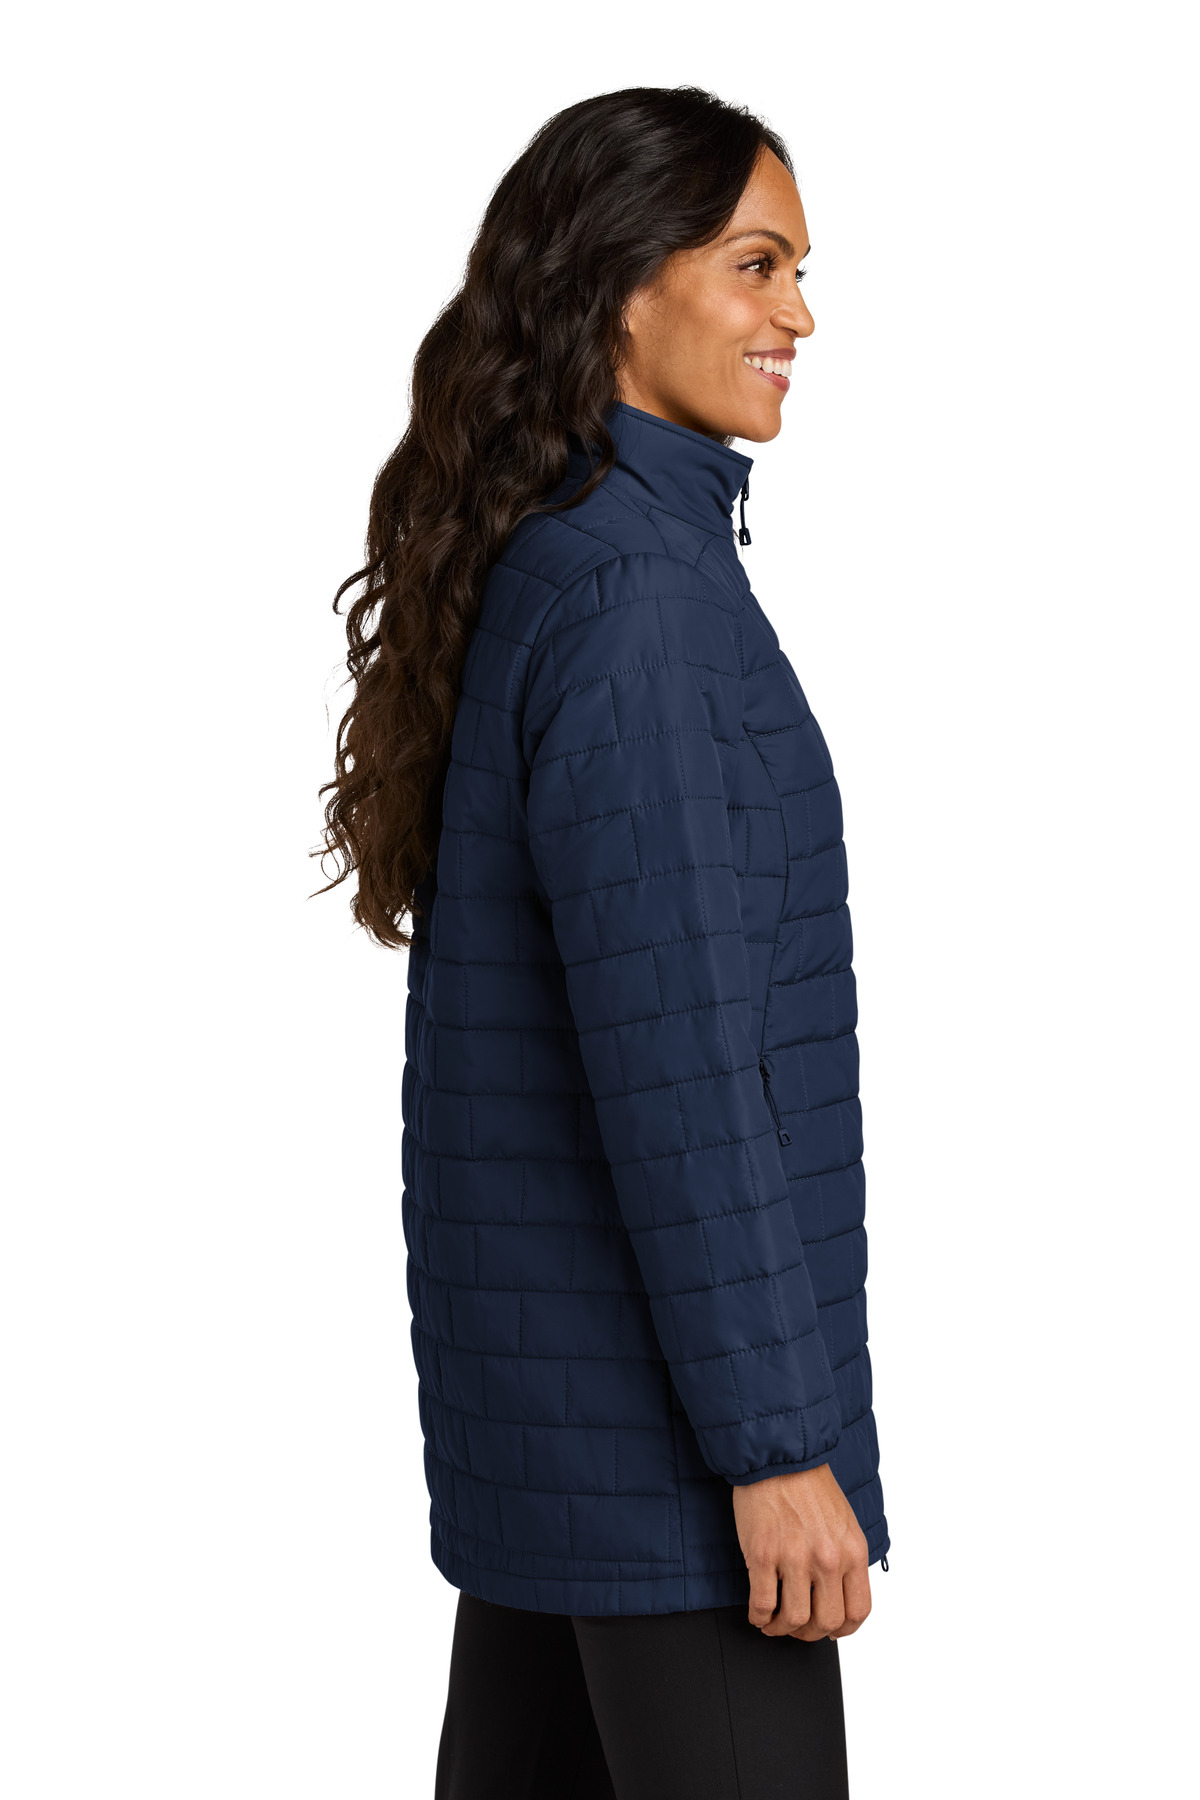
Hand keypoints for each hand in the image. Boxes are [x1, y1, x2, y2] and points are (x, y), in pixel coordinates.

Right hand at [731, 1462, 871, 1638]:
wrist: (779, 1456)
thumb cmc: (809, 1485)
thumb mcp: (843, 1523)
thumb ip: (844, 1559)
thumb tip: (837, 1595)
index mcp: (852, 1551)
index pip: (858, 1611)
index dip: (842, 1629)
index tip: (829, 1629)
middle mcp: (828, 1559)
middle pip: (826, 1622)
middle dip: (810, 1634)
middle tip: (797, 1628)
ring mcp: (796, 1558)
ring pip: (794, 1619)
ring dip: (781, 1629)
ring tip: (773, 1622)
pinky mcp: (764, 1554)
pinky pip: (762, 1604)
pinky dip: (759, 1617)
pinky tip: (757, 1613)